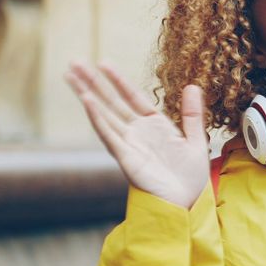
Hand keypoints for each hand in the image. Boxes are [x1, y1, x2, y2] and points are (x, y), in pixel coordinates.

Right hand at [65, 61, 210, 208]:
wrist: (187, 202)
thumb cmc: (190, 176)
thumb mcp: (195, 140)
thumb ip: (192, 114)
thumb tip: (192, 86)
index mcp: (154, 125)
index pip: (131, 97)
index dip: (117, 80)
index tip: (103, 62)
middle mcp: (137, 132)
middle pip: (111, 102)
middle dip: (92, 83)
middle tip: (74, 63)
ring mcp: (128, 144)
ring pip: (104, 114)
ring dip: (87, 95)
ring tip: (71, 77)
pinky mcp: (125, 157)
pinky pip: (109, 134)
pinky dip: (98, 118)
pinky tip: (87, 102)